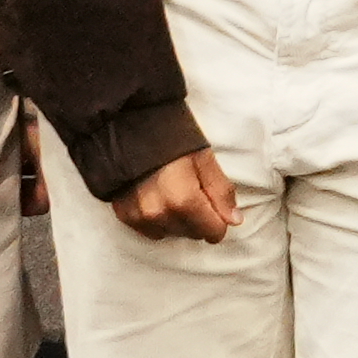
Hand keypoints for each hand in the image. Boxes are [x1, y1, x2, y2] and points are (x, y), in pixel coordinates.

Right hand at [118, 147, 246, 242]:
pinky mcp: (123, 215)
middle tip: (193, 190)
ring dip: (178, 220)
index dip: (219, 219)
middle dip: (199, 218)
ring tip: (173, 191)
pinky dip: (158, 219)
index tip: (215, 203)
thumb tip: (234, 221)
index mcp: (183, 200)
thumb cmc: (171, 137)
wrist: (126, 123)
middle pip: (192, 233)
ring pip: (171, 233)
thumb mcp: (204, 158)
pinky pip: (150, 230)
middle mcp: (159, 214)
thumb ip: (220, 191)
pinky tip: (157, 197)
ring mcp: (138, 217)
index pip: (213, 232)